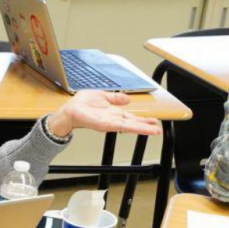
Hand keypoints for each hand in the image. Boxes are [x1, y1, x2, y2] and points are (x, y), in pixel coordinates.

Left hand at [46, 91, 162, 138]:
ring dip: (144, 129)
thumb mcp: (103, 96)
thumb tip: (127, 98)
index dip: (142, 120)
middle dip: (146, 126)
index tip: (153, 121)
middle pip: (134, 123)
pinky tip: (141, 129)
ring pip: (131, 126)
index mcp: (113, 112)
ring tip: (155, 131)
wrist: (70, 110)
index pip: (131, 117)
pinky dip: (134, 127)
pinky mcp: (108, 125)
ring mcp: (111, 123)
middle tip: (158, 129)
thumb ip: (116, 98)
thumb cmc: (81, 104)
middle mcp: (114, 119)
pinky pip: (123, 126)